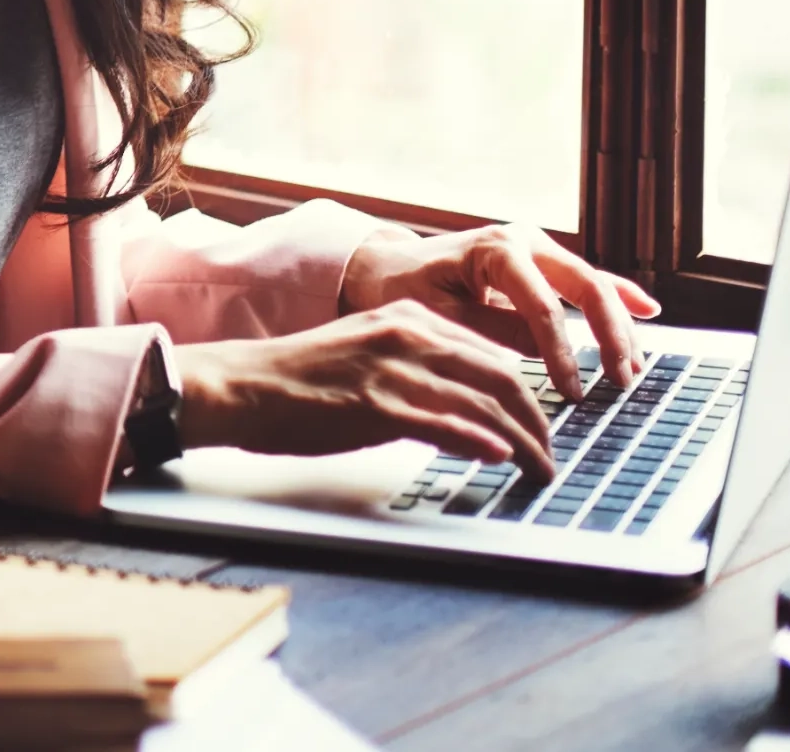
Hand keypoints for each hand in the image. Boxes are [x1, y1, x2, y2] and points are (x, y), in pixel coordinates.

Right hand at [175, 300, 554, 480]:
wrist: (239, 387)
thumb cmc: (295, 383)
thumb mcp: (365, 358)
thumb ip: (414, 372)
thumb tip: (460, 411)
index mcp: (409, 319)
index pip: (491, 355)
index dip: (526, 396)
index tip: (539, 427)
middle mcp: (409, 335)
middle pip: (502, 377)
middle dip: (536, 422)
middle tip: (550, 455)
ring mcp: (394, 369)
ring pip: (484, 402)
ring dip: (523, 442)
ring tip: (539, 470)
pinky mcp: (376, 405)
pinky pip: (446, 424)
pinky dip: (481, 443)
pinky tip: (501, 459)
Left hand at [339, 223, 660, 395]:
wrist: (387, 268)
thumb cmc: (403, 291)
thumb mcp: (437, 316)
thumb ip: (489, 334)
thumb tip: (541, 356)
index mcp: (496, 249)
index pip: (542, 306)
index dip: (561, 352)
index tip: (572, 390)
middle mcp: (524, 240)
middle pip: (585, 286)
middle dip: (609, 335)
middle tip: (622, 380)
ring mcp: (536, 249)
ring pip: (592, 285)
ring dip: (618, 326)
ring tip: (634, 368)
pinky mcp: (541, 264)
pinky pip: (587, 281)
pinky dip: (617, 296)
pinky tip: (648, 312)